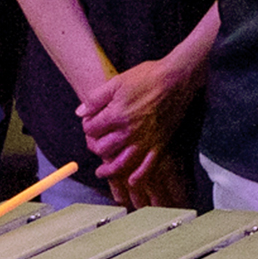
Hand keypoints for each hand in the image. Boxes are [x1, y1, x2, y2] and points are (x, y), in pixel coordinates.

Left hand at [74, 54, 203, 198]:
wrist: (177, 79)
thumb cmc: (147, 77)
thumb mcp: (117, 81)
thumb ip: (96, 98)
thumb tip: (80, 113)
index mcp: (116, 115)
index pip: (91, 129)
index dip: (87, 126)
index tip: (90, 122)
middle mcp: (129, 132)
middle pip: (102, 148)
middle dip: (94, 145)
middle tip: (95, 142)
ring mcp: (145, 140)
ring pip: (121, 163)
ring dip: (109, 170)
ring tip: (101, 172)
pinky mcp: (159, 144)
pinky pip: (148, 166)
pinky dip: (139, 176)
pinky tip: (131, 181)